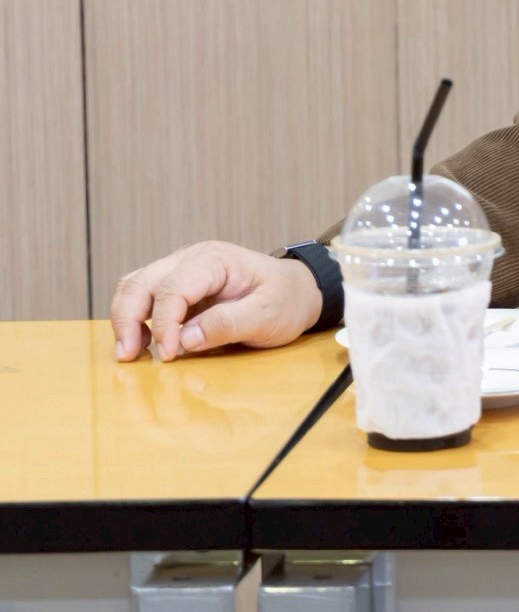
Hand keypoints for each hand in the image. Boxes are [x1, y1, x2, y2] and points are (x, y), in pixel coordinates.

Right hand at [110, 241, 324, 361]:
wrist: (297, 291)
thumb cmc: (286, 300)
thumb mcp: (267, 315)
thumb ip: (228, 324)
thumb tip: (185, 339)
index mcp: (214, 260)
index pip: (173, 289)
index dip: (164, 324)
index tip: (167, 355)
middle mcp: (191, 258)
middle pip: (141, 283)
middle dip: (128, 320)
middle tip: (129, 357)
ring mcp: (181, 269)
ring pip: (134, 286)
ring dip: (125, 318)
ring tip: (130, 352)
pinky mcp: (177, 285)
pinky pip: (143, 296)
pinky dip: (134, 318)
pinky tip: (143, 342)